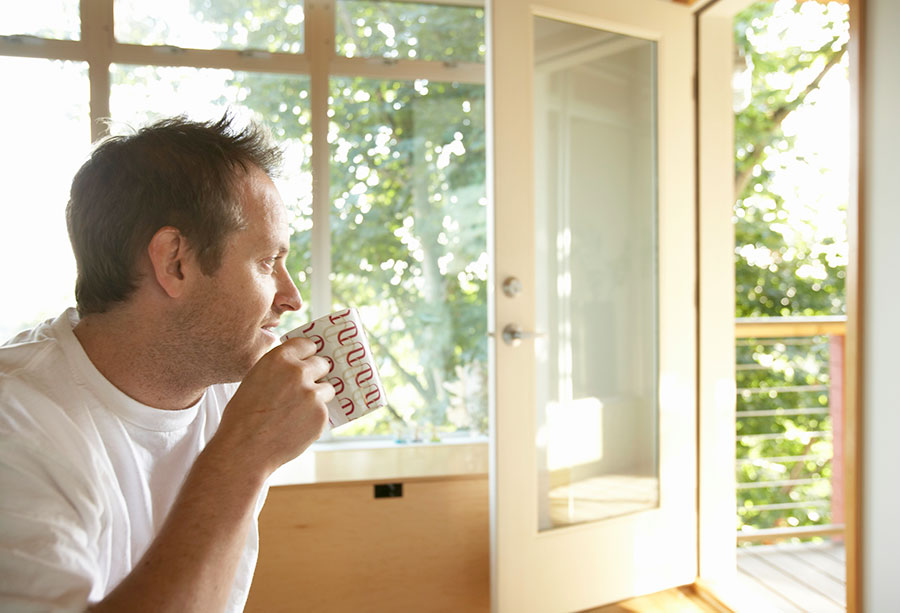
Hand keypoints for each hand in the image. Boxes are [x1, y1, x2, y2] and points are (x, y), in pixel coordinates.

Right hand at [210, 337, 333, 478]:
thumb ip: (278, 369)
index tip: (307, 360)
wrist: (244, 449)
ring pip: (327, 389)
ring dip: (318, 398)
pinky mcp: (321, 415)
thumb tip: (299, 366)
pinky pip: (324, 411)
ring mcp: (312, 394)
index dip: (307, 354)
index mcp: (279, 358)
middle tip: (305, 388)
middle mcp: (298, 372)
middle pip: (322, 364)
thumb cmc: (242, 416)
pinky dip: (314, 418)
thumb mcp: (255, 379)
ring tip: (296, 412)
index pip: (307, 344)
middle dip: (316, 375)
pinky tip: (295, 427)